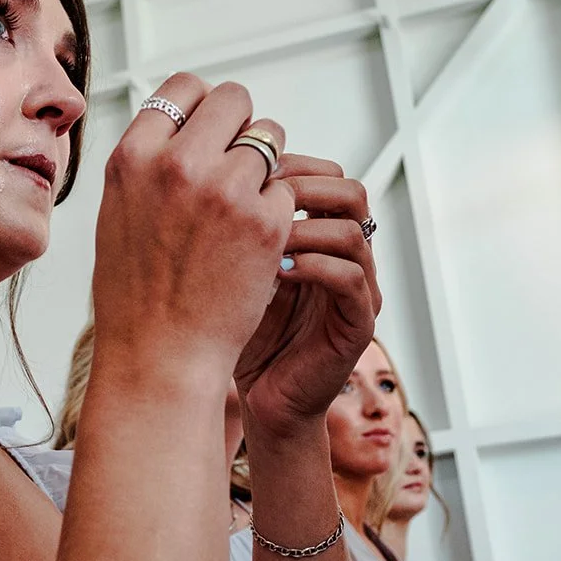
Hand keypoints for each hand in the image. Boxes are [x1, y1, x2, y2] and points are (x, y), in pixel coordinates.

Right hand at [91, 74, 295, 392]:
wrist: (161, 356)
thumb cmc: (136, 295)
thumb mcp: (119, 212)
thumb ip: (150, 163)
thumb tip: (185, 126)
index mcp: (133, 157)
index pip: (183, 87)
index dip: (204, 107)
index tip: (210, 132)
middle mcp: (177, 164)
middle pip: (235, 99)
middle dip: (242, 127)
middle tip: (238, 166)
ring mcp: (224, 190)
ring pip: (271, 138)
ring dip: (266, 166)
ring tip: (246, 209)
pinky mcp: (265, 221)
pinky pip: (287, 188)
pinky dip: (279, 211)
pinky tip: (257, 243)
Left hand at [233, 154, 380, 437]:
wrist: (250, 395)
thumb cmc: (232, 330)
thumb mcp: (227, 262)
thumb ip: (230, 220)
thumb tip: (201, 164)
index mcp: (320, 236)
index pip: (326, 175)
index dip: (290, 165)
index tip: (245, 171)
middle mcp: (347, 256)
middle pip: (351, 192)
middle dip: (302, 188)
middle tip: (257, 197)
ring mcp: (359, 290)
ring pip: (355, 231)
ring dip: (305, 227)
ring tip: (263, 237)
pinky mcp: (358, 324)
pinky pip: (352, 278)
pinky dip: (314, 266)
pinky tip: (277, 270)